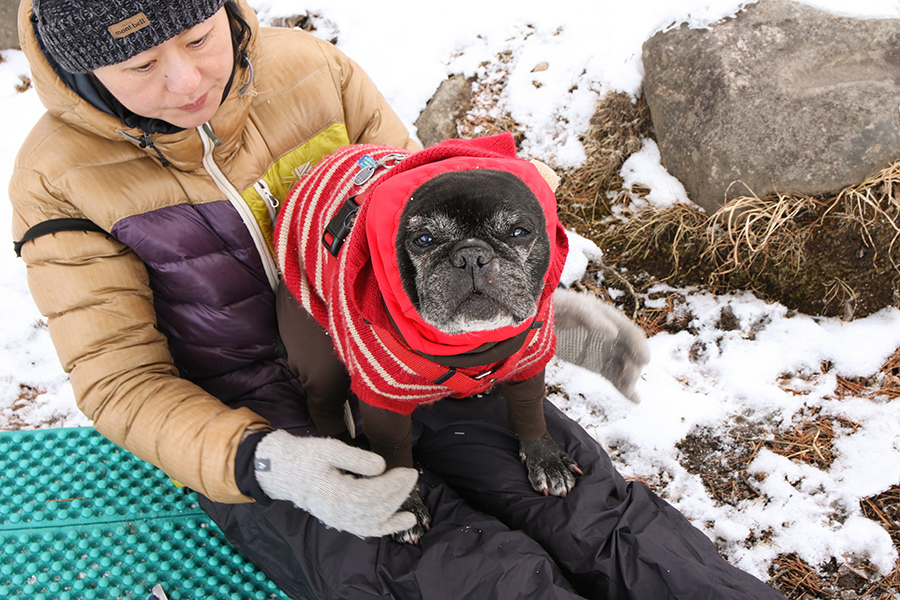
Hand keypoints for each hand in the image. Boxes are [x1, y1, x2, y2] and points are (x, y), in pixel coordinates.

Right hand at [253, 430, 417, 536]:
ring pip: (375, 520)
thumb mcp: (329, 449)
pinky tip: (405, 521)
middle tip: (412, 476)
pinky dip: (387, 526)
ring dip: (396, 507)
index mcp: (334, 494)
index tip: (409, 471)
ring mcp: (339, 520)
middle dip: (399, 492)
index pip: (373, 493)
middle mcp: (337, 513)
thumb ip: (356, 458)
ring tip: (410, 492)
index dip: (393, 484)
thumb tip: (382, 467)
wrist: (285, 471)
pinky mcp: (340, 521)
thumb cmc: (307, 457)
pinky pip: (367, 529)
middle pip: (377, 507)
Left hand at [553, 288, 649, 402]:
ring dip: (629, 379)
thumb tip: (613, 334)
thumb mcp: (572, 307)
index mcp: (609, 318)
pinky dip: (623, 387)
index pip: (631, 333)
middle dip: (633, 366)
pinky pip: (613, 376)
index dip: (639, 345)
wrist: (537, 318)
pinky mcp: (595, 363)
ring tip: (626, 389)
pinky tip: (635, 399)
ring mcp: (604, 350)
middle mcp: (611, 335)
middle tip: (626, 378)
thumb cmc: (557, 307)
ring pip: (624, 367)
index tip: (644, 360)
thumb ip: (592, 318)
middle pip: (631, 353)